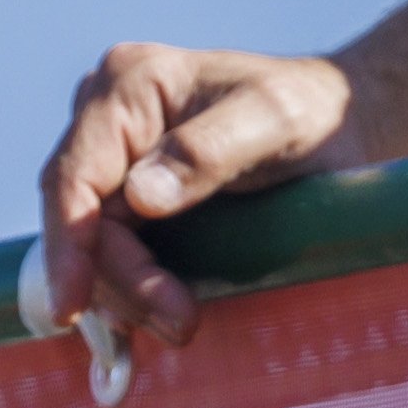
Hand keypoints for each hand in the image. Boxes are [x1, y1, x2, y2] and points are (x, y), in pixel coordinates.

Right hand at [35, 44, 359, 342]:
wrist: (338, 128)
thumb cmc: (312, 112)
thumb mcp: (275, 119)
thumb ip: (209, 150)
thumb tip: (139, 197)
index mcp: (130, 84)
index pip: (75, 176)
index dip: (69, 245)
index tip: (73, 306)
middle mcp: (107, 115)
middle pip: (79, 219)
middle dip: (120, 280)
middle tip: (181, 324)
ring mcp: (114, 155)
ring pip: (91, 244)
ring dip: (128, 293)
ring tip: (184, 322)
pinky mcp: (126, 192)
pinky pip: (108, 249)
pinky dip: (129, 288)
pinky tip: (159, 312)